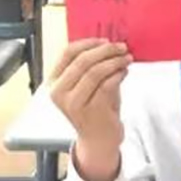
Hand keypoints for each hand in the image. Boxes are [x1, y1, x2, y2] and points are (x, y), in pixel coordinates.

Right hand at [50, 39, 131, 180]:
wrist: (98, 139)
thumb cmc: (93, 109)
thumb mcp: (86, 86)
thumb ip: (91, 66)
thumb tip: (108, 44)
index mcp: (54, 83)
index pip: (67, 53)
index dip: (88, 43)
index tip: (105, 40)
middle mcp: (59, 93)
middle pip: (82, 61)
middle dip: (105, 51)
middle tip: (121, 47)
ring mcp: (74, 103)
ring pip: (95, 72)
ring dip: (114, 61)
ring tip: (126, 58)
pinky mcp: (91, 111)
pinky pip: (106, 85)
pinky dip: (118, 74)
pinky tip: (124, 72)